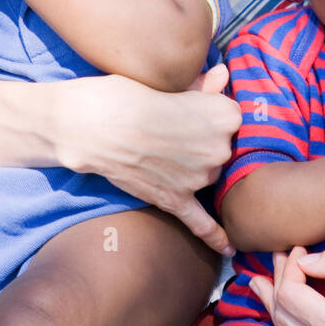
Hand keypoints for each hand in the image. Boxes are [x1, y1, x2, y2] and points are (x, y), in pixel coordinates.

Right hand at [60, 62, 241, 255]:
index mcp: (224, 116)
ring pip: (208, 175)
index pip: (232, 118)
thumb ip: (203, 88)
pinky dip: (214, 237)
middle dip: (203, 142)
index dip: (209, 113)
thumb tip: (224, 75)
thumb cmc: (128, 96)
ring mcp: (197, 178)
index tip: (187, 109)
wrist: (92, 125)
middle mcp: (218, 149)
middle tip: (170, 130)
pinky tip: (228, 250)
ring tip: (162, 151)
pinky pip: (201, 223)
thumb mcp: (170, 85)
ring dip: (194, 169)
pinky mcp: (175, 199)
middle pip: (223, 148)